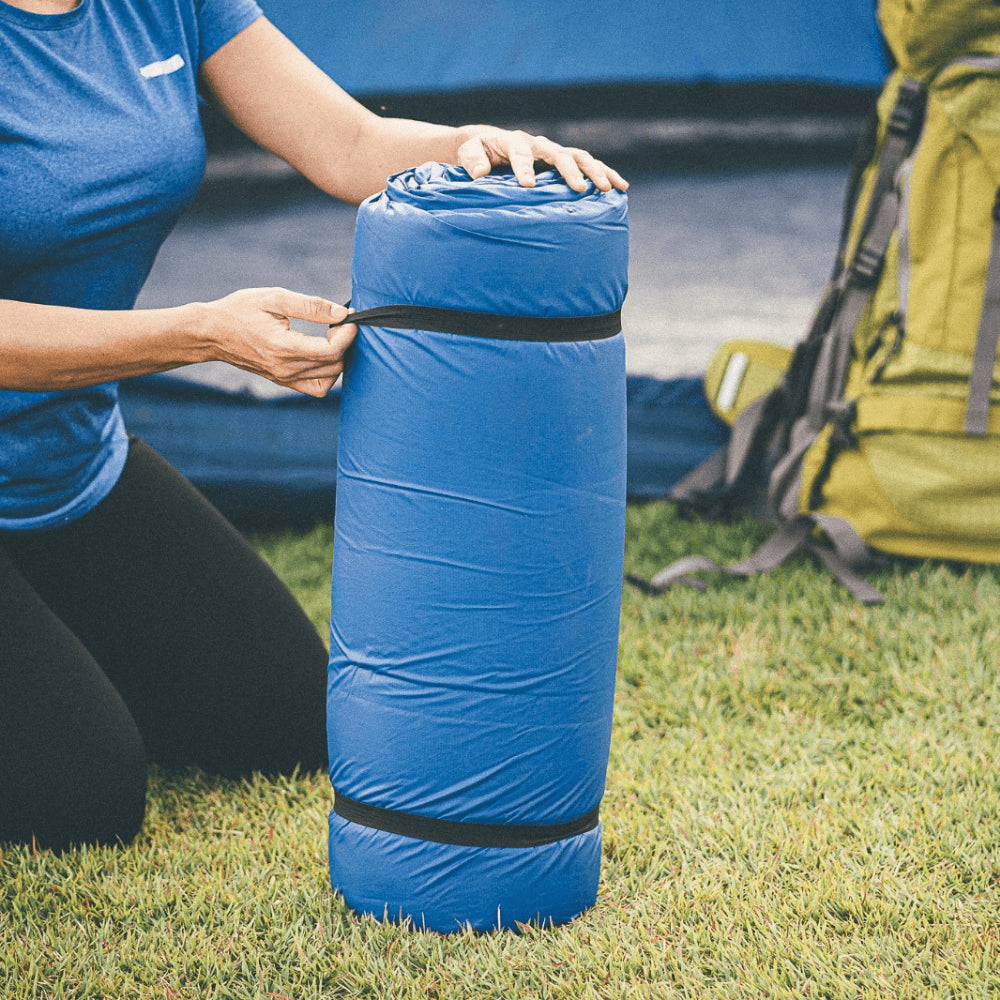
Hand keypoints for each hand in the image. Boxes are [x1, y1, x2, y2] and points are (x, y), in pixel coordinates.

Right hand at [201, 287, 355, 397]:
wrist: (212, 332)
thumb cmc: (240, 311)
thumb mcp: (275, 298)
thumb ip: (311, 306)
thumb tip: (341, 314)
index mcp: (284, 348)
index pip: (331, 351)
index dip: (347, 334)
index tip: (349, 317)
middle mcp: (286, 369)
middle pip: (334, 364)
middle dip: (344, 342)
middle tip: (337, 322)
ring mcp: (285, 379)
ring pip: (329, 378)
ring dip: (338, 357)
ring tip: (330, 336)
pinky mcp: (283, 382)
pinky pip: (316, 387)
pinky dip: (327, 373)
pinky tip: (322, 353)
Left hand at [456, 126, 628, 192]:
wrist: (489, 145)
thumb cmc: (477, 153)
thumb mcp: (469, 154)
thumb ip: (472, 161)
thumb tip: (480, 174)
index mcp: (514, 142)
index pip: (521, 153)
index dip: (524, 168)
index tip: (528, 186)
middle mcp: (539, 144)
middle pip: (559, 154)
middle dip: (571, 171)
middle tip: (580, 188)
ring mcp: (554, 152)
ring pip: (580, 158)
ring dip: (596, 172)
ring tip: (611, 188)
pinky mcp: (564, 162)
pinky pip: (588, 166)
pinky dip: (605, 174)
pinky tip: (621, 188)